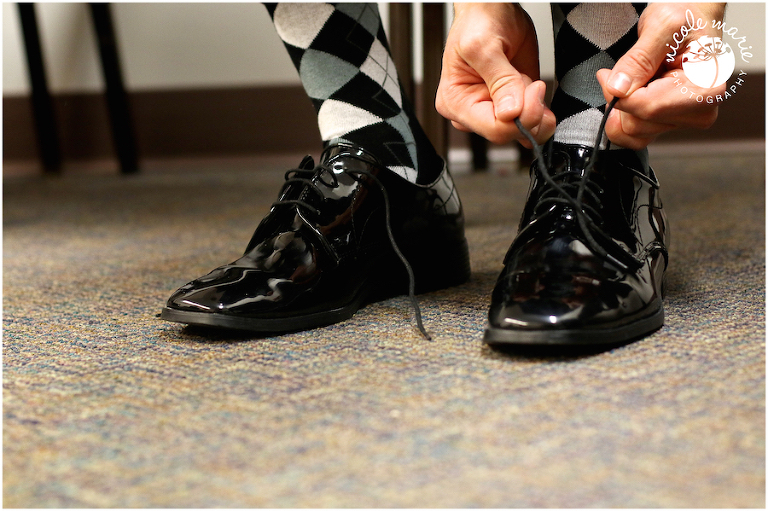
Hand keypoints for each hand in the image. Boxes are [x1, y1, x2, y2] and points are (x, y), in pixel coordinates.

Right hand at [435, 3, 555, 146]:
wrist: (493, 9)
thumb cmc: (479, 22)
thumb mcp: (484, 46)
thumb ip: (500, 80)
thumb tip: (510, 113)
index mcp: (456, 102)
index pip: (493, 129)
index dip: (519, 116)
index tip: (532, 88)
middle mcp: (474, 112)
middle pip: (508, 133)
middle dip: (528, 111)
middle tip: (532, 83)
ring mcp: (494, 111)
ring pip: (523, 132)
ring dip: (536, 110)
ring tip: (530, 82)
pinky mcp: (513, 106)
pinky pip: (532, 124)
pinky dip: (542, 112)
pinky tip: (538, 94)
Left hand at [597, 3, 725, 148]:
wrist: (693, 17)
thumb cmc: (686, 17)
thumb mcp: (662, 25)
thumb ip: (639, 59)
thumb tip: (619, 89)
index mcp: (706, 89)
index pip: (647, 107)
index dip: (618, 93)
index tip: (607, 74)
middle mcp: (700, 110)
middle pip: (638, 123)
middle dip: (621, 98)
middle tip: (629, 70)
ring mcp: (685, 120)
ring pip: (632, 131)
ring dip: (623, 105)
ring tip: (639, 77)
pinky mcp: (670, 123)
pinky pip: (634, 136)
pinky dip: (622, 118)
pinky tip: (630, 95)